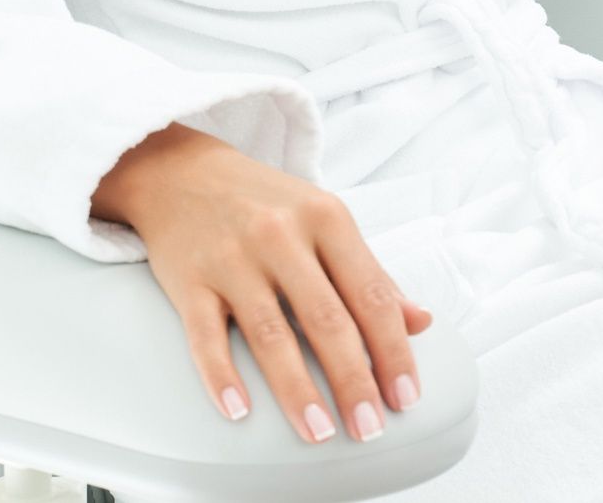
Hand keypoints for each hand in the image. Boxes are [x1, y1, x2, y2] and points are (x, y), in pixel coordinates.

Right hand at [92, 124, 434, 444]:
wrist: (182, 172)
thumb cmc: (266, 203)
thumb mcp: (326, 221)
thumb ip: (371, 274)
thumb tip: (420, 322)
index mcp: (327, 218)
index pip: (371, 294)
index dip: (393, 349)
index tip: (407, 395)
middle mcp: (281, 236)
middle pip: (327, 319)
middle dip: (353, 380)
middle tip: (370, 428)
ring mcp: (232, 258)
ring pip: (271, 334)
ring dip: (297, 390)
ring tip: (318, 432)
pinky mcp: (189, 280)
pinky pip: (206, 336)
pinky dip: (222, 376)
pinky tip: (240, 410)